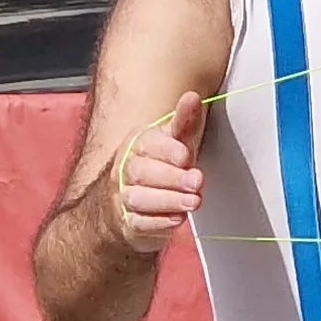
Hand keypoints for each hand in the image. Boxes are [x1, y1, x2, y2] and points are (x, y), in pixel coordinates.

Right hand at [113, 92, 206, 253]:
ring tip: (193, 201)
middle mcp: (125, 169)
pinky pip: (139, 223)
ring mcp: (123, 197)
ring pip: (139, 198)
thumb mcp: (174, 144)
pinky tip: (178, 218)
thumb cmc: (159, 168)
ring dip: (168, 200)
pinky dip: (159, 222)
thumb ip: (184, 123)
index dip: (167, 150)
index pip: (147, 143)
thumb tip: (192, 97)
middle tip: (196, 181)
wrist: (129, 206)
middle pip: (142, 171)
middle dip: (172, 177)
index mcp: (137, 144)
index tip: (185, 155)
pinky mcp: (128, 222)